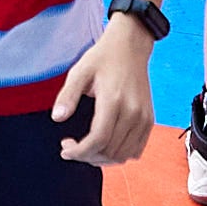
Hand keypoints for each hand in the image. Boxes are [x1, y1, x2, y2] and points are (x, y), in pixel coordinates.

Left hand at [51, 21, 154, 165]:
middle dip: (87, 156)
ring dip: (102, 158)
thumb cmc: (103, 58)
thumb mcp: (80, 71)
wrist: (131, 47)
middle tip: (72, 147)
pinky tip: (104, 145)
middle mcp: (133, 112)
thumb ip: (68, 95)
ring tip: (87, 148)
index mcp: (114, 101)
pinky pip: (136, 150)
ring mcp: (144, 118)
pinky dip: (119, 155)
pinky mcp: (149, 120)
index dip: (79, 152)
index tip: (65, 150)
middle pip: (109, 151)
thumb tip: (57, 118)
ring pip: (123, 155)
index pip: (98, 140)